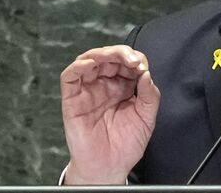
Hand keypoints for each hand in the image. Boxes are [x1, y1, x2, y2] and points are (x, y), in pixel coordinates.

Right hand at [60, 45, 160, 183]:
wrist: (110, 168)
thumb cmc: (126, 144)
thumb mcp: (147, 117)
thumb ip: (150, 95)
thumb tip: (146, 73)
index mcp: (124, 86)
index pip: (128, 62)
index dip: (136, 59)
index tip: (143, 68)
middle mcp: (105, 85)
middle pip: (109, 57)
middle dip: (121, 53)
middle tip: (132, 61)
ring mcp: (88, 90)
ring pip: (89, 60)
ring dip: (101, 53)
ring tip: (114, 57)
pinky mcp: (72, 99)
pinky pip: (70, 76)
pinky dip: (78, 66)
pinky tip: (90, 64)